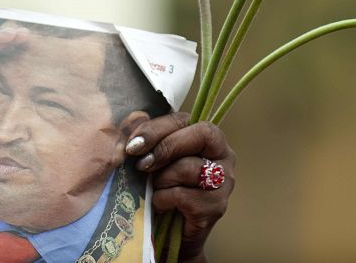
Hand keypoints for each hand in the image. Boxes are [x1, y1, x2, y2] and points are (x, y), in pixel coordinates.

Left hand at [125, 112, 234, 262]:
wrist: (167, 235)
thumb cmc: (161, 188)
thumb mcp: (153, 158)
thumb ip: (147, 137)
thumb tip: (131, 122)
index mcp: (208, 137)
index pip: (185, 120)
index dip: (156, 129)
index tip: (133, 145)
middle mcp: (224, 156)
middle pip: (200, 135)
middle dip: (165, 148)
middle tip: (142, 165)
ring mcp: (225, 182)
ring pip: (189, 167)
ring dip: (162, 180)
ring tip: (156, 189)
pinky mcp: (216, 207)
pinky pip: (183, 195)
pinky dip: (163, 200)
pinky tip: (161, 205)